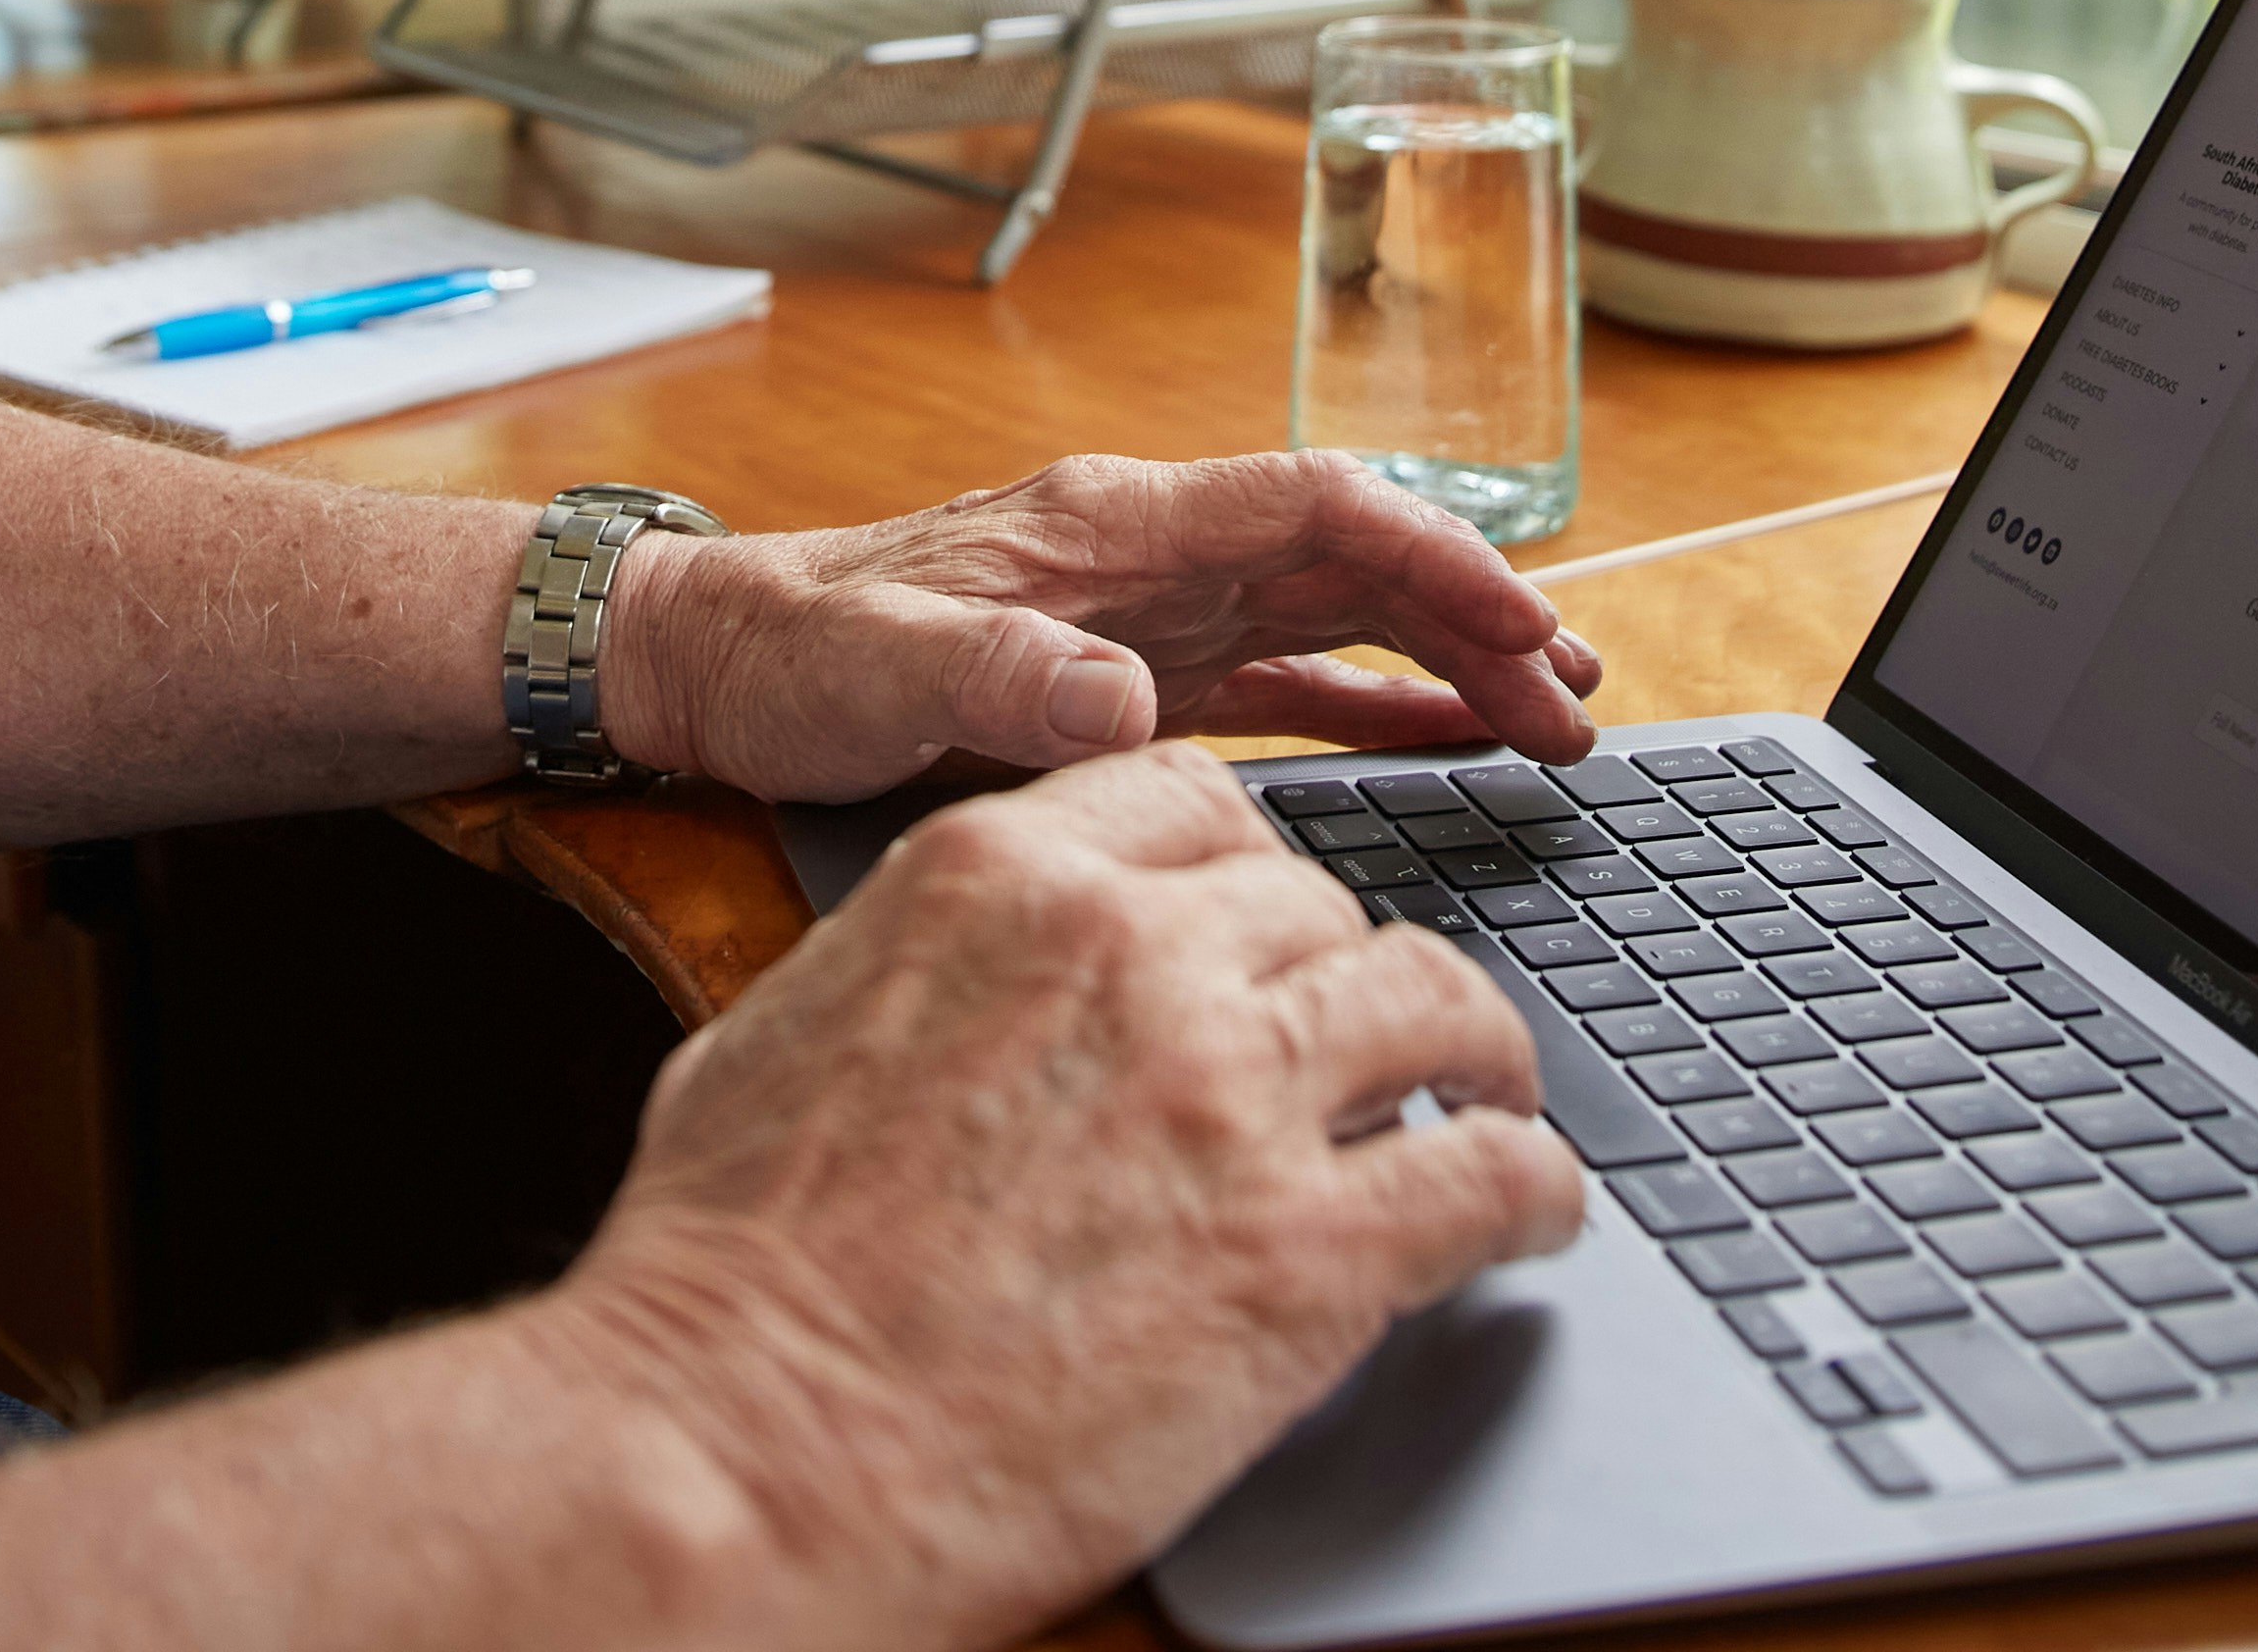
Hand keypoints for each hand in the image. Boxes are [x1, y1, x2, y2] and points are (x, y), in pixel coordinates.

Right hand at [535, 744, 1584, 1643]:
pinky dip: (1534, 1192)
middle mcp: (1133, 955)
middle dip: (1348, 977)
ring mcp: (1232, 1095)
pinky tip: (1533, 1215)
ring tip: (1494, 1101)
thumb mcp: (781, 1039)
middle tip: (1367, 1048)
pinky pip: (1489, 1176)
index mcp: (997, 879)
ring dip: (1480, 1054)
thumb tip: (936, 998)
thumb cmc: (723, 1277)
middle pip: (1323, 904)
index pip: (1196, 804)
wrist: (742, 1452)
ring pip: (1439, 1003)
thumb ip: (900, 976)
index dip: (1253, 874)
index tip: (1273, 929)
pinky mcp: (1310, 1253)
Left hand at [602, 452, 1602, 802]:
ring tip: (1555, 720)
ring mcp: (1147, 615)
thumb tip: (1125, 707)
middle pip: (1357, 559)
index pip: (1316, 507)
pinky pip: (1287, 684)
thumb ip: (1003, 680)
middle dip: (1479, 615)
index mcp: (1111, 525)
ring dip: (1448, 662)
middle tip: (1581, 699)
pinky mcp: (1130, 679)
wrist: (712, 671)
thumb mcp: (881, 672)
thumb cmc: (790, 657)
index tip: (1524, 623)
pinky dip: (1376, 710)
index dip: (1434, 557)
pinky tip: (1447, 747)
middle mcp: (1148, 556)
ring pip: (1340, 618)